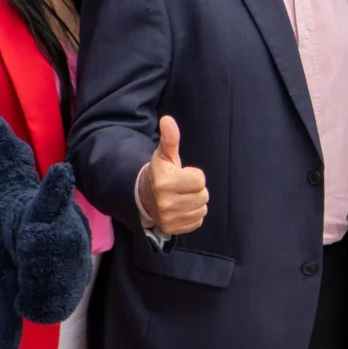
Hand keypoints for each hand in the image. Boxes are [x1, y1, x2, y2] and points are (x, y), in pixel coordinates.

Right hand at [137, 116, 208, 236]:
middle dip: (196, 189)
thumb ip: (170, 138)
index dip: (194, 175)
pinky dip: (192, 214)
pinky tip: (181, 208)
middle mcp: (166, 203)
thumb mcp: (164, 154)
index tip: (182, 174)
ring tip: (181, 196)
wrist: (144, 196)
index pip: (200, 180)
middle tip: (182, 186)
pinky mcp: (173, 229)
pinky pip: (197, 221)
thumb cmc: (160, 172)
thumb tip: (167, 119)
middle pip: (203, 195)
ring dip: (195, 202)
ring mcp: (169, 218)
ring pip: (202, 209)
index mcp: (164, 182)